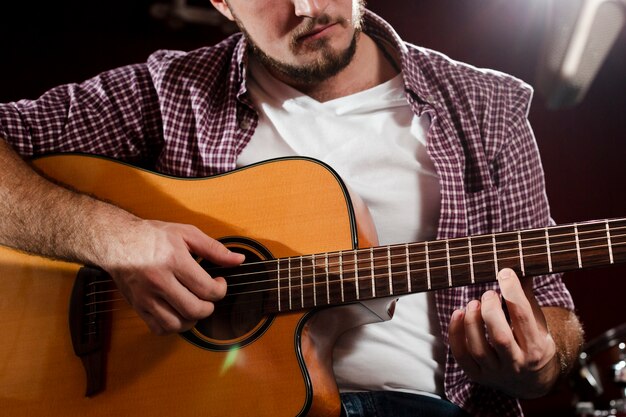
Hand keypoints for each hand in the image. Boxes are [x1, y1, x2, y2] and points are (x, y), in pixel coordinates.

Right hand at [100, 219, 244, 334]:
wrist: (116, 240)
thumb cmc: (151, 235)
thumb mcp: (186, 233)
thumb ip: (214, 249)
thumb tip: (238, 260)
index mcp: (173, 261)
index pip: (206, 289)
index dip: (220, 290)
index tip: (219, 282)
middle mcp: (159, 281)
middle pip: (194, 310)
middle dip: (209, 306)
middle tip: (208, 296)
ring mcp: (146, 296)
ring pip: (177, 324)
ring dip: (192, 319)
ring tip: (194, 304)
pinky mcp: (137, 306)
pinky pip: (159, 328)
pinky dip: (173, 326)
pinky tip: (178, 312)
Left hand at [448, 268, 559, 397]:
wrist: (530, 381)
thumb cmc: (532, 342)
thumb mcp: (538, 322)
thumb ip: (526, 296)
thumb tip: (521, 263)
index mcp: (537, 347)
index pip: (523, 317)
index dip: (512, 291)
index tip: (504, 272)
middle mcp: (517, 362)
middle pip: (500, 338)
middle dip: (490, 310)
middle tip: (487, 293)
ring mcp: (496, 372)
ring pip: (478, 348)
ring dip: (471, 321)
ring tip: (472, 303)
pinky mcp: (477, 375)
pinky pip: (461, 355)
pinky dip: (455, 333)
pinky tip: (458, 313)